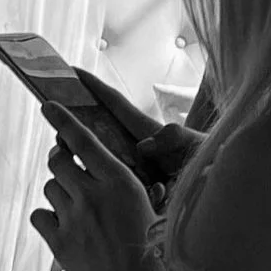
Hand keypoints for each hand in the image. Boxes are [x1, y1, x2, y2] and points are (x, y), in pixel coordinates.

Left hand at [29, 101, 157, 270]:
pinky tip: (61, 226)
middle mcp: (92, 195)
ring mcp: (72, 218)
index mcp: (119, 182)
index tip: (46, 106)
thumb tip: (127, 179)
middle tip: (66, 166)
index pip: (83, 141)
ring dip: (57, 192)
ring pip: (48, 188)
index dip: (63, 121)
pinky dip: (46, 217)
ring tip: (75, 206)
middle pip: (58, 162)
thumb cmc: (151, 252)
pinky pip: (39, 216)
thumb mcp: (152, 210)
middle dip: (60, 160)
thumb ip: (135, 188)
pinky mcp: (58, 241)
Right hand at [72, 68, 204, 187]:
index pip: (114, 104)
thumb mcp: (196, 149)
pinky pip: (103, 184)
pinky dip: (90, 188)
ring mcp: (129, 168)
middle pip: (95, 130)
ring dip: (77, 160)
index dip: (93, 86)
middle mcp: (134, 148)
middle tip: (53, 130)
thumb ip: (176, 141)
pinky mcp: (127, 189)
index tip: (70, 72)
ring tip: (61, 165)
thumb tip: (147, 143)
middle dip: (72, 126)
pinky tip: (78, 196)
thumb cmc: (211, 169)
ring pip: (94, 159)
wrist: (217, 199)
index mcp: (146, 133)